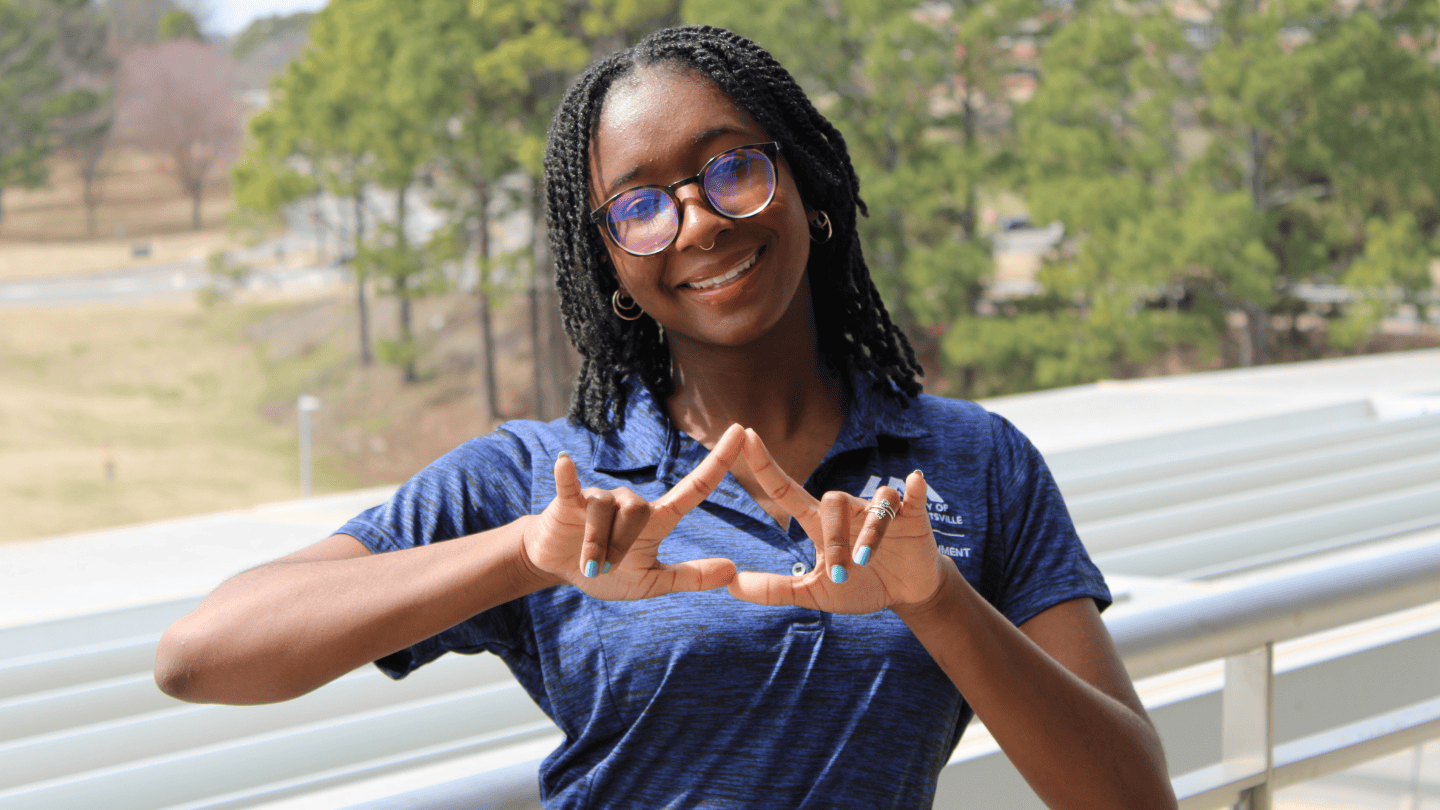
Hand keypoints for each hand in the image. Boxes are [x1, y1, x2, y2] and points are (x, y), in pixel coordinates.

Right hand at [522, 423, 745, 599]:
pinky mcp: (568, 500)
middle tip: (605, 568)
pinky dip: (568, 475)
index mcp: (656, 519)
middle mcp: (631, 501)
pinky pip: (571, 485)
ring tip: (588, 565)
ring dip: (596, 545)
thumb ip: (689, 578)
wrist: (560, 568)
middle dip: (620, 544)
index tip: (740, 431)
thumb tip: (732, 571)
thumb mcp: (651, 582)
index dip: (718, 461)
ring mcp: (599, 497)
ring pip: (605, 512)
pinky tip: (566, 462)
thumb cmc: (607, 572)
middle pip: (638, 511)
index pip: (694, 487)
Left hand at [727, 428, 948, 612]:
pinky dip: (911, 489)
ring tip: (866, 561)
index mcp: (821, 524)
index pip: (786, 490)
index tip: (745, 435)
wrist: (905, 593)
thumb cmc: (858, 586)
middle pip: (832, 502)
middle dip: (834, 540)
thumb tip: (730, 586)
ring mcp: (880, 510)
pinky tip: (912, 482)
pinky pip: (909, 496)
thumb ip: (774, 590)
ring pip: (871, 504)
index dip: (765, 465)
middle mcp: (848, 510)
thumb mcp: (813, 593)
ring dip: (868, 533)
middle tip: (840, 574)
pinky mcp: (912, 516)